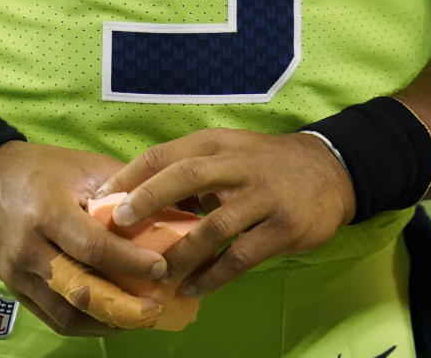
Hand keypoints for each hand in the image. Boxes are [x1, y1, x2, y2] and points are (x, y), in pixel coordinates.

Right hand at [0, 141, 167, 335]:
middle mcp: (28, 248)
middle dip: (124, 306)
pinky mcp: (14, 288)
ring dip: (108, 321)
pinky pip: (53, 318)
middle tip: (157, 307)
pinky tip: (113, 319)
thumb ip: (125, 188)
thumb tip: (170, 209)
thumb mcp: (83, 166)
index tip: (162, 267)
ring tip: (141, 317)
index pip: (93, 247)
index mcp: (47, 211)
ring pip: (67, 313)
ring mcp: (17, 273)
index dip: (130, 262)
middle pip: (80, 291)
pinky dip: (86, 324)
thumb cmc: (41, 169)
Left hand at [95, 128, 355, 296]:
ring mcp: (263, 196)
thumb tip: (137, 200)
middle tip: (116, 226)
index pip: (165, 153)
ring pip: (213, 226)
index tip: (100, 197)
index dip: (131, 174)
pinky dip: (215, 275)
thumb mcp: (229, 152)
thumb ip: (190, 170)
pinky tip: (195, 288)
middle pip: (184, 177)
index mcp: (217, 143)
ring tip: (156, 272)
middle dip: (147, 200)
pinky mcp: (284, 227)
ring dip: (181, 252)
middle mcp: (238, 165)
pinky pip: (242, 256)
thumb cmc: (265, 163)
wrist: (330, 170)